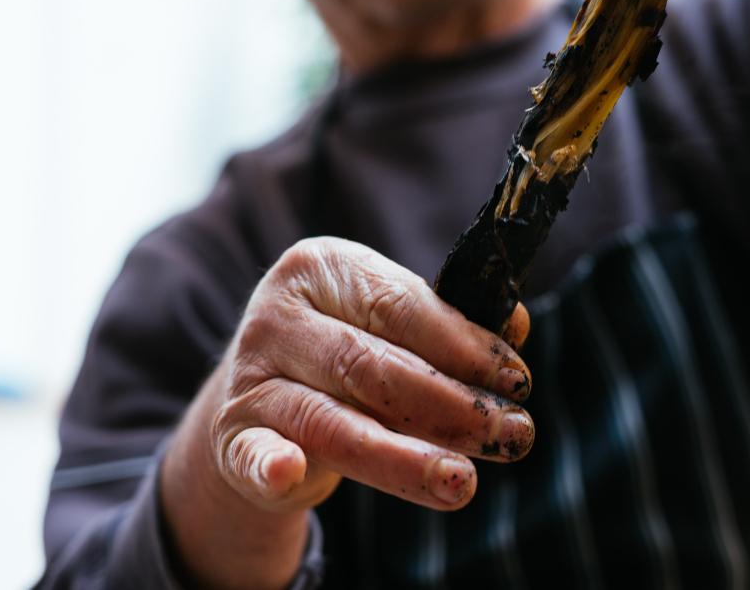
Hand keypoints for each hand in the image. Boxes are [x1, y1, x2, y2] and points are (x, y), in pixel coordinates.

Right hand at [161, 237, 533, 587]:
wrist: (266, 392)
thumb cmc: (350, 351)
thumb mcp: (394, 326)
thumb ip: (450, 325)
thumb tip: (516, 323)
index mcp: (322, 268)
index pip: (400, 306)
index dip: (464, 346)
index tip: (518, 381)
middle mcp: (277, 316)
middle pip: (371, 366)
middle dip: (452, 407)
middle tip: (513, 437)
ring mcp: (249, 378)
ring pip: (331, 421)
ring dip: (403, 456)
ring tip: (462, 481)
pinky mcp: (231, 439)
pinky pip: (251, 455)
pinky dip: (270, 465)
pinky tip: (289, 473)